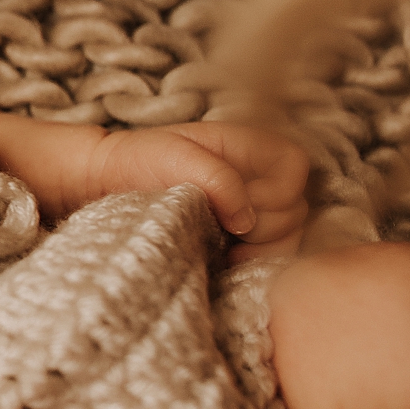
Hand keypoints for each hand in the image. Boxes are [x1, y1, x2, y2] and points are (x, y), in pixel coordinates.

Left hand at [85, 123, 308, 261]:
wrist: (112, 181)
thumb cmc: (142, 160)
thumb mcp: (176, 156)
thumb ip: (219, 179)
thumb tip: (247, 220)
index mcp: (252, 146)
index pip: (295, 167)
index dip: (274, 191)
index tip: (236, 205)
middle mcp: (261, 177)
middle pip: (297, 210)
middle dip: (263, 225)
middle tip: (223, 227)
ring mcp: (256, 208)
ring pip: (290, 236)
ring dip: (260, 248)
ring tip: (223, 245)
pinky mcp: (245, 236)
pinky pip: (272, 255)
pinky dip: (254, 261)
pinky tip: (226, 259)